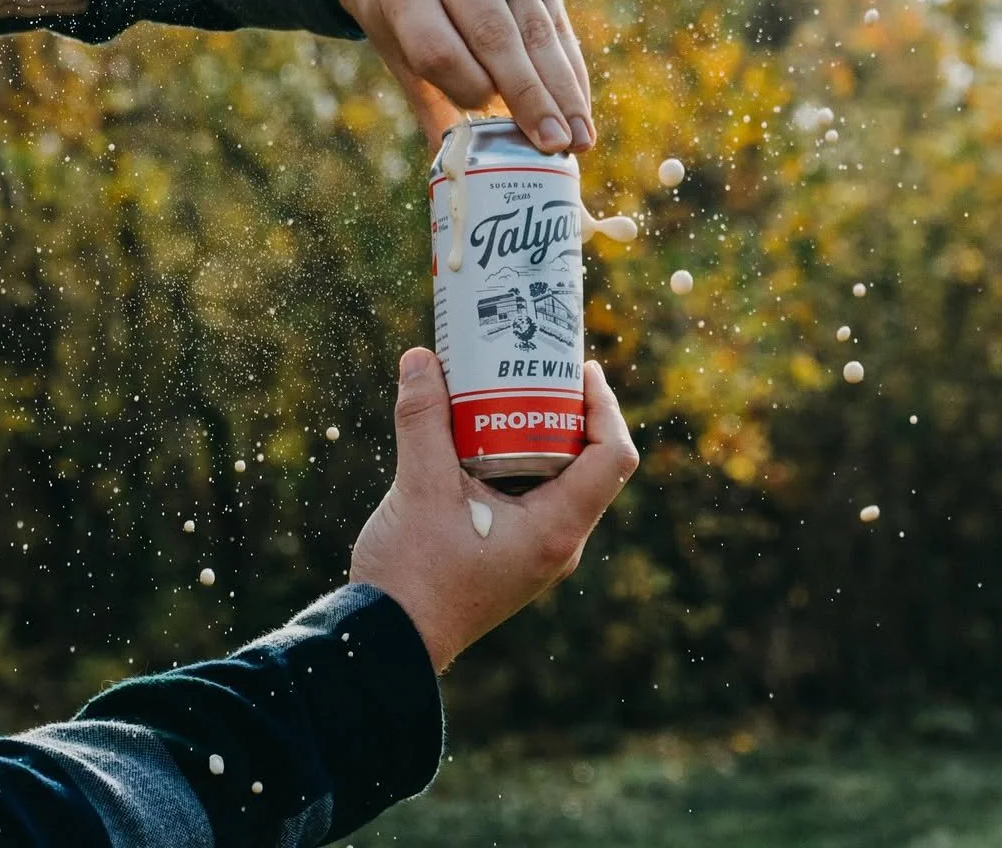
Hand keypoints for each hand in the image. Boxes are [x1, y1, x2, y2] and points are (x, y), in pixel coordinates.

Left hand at [334, 0, 594, 154]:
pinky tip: (579, 103)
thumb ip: (429, 101)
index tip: (488, 120)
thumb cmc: (394, 4)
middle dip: (531, 97)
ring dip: (562, 88)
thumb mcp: (393, 46)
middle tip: (555, 146)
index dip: (466, 88)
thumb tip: (462, 176)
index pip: (438, 47)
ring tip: (579, 137)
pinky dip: (569, 65)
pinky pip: (555, 12)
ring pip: (534, 24)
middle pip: (496, 35)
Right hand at [349, 348, 638, 673]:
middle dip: (568, 412)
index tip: (581, 369)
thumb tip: (421, 358)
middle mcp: (558, 543)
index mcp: (555, 529)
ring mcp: (537, 552)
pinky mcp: (513, 555)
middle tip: (538, 371)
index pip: (613, 457)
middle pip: (590, 464)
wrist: (388, 643)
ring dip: (539, 436)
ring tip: (508, 394)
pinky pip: (531, 497)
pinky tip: (478, 438)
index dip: (605, 406)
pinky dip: (516, 461)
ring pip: (558, 481)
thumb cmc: (412, 576)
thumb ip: (422, 420)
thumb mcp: (418, 488)